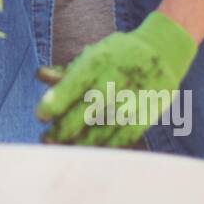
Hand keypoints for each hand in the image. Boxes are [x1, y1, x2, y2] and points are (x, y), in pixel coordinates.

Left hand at [34, 11, 197, 146]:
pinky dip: (106, 147)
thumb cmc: (118, 54)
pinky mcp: (146, 114)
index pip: (74, 84)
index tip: (40, 115)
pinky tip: (90, 152)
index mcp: (100, 62)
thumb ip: (67, 70)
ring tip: (64, 149)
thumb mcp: (93, 54)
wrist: (163, 51)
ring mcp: (133, 99)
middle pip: (87, 111)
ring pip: (104, 129)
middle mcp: (117, 80)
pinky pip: (124, 137)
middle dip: (63, 128)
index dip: (56, 101)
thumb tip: (40, 75)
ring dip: (81, 143)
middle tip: (46, 139)